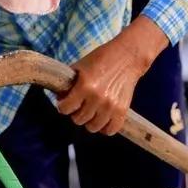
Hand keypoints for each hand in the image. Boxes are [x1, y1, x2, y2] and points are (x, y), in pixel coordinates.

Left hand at [57, 16, 168, 135]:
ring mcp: (111, 106)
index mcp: (85, 86)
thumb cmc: (101, 59)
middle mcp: (97, 98)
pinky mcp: (122, 110)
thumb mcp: (80, 67)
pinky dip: (105, 127)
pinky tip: (103, 119)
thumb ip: (68, 83)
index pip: (65, 109)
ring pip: (93, 127)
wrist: (127, 57)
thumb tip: (59, 98)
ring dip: (90, 121)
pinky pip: (111, 130)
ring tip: (91, 112)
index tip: (66, 103)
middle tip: (80, 106)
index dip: (63, 106)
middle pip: (78, 120)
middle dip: (76, 113)